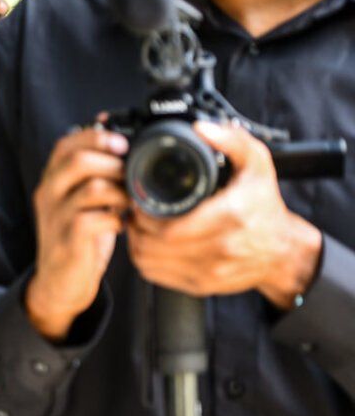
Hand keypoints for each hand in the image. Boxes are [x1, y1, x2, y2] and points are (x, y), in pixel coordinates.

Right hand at [26, 125, 128, 340]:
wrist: (59, 283)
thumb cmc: (78, 238)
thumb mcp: (81, 200)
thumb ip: (95, 174)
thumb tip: (122, 141)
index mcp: (52, 180)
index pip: (66, 144)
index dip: (96, 137)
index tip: (123, 143)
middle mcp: (48, 194)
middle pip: (78, 160)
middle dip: (114, 162)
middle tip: (131, 175)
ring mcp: (56, 217)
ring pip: (92, 188)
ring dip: (122, 192)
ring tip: (129, 203)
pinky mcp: (67, 240)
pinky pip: (96, 219)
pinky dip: (117, 220)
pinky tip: (122, 225)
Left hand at [126, 122, 321, 306]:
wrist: (282, 251)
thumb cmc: (264, 207)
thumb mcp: (258, 165)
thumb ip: (232, 141)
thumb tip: (202, 129)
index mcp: (230, 217)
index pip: (168, 227)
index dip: (144, 215)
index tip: (139, 201)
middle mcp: (219, 248)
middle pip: (153, 245)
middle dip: (136, 227)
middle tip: (134, 212)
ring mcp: (209, 271)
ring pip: (150, 262)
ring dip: (136, 243)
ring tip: (139, 227)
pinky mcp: (201, 286)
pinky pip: (157, 277)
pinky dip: (145, 260)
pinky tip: (148, 245)